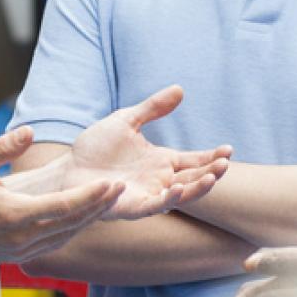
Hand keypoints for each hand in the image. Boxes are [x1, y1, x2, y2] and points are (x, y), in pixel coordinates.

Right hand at [0, 127, 120, 262]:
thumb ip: (2, 148)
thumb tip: (28, 131)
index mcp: (13, 215)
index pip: (63, 207)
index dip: (90, 196)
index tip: (111, 182)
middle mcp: (21, 238)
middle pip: (72, 223)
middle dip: (99, 205)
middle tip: (121, 187)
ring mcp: (22, 251)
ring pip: (67, 235)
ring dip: (90, 218)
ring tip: (111, 198)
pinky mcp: (22, 257)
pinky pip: (56, 242)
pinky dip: (74, 228)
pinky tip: (87, 214)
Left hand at [9, 86, 232, 220]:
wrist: (68, 168)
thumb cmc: (95, 147)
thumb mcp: (126, 120)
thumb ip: (153, 108)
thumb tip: (180, 89)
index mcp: (161, 161)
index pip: (194, 160)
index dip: (211, 156)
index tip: (228, 149)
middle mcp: (159, 180)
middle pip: (193, 178)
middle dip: (211, 173)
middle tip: (225, 164)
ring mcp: (148, 194)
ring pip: (181, 195)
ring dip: (198, 188)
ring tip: (212, 177)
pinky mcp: (133, 207)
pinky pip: (155, 205)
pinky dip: (168, 198)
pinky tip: (177, 187)